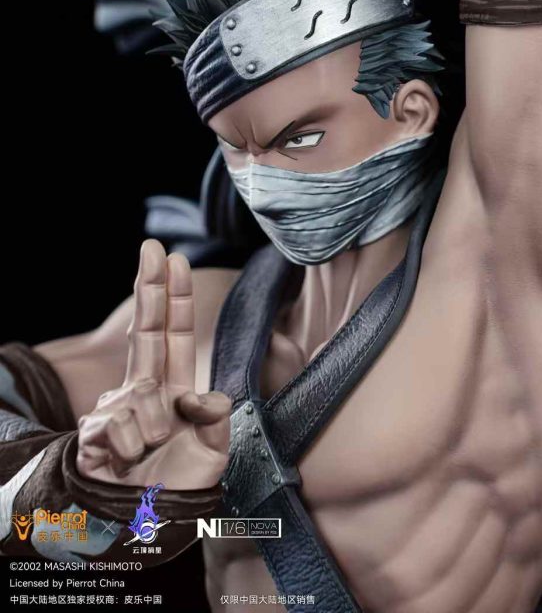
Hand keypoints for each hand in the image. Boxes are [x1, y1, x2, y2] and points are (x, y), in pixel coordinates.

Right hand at [76, 239, 231, 488]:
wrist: (144, 528)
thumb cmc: (178, 486)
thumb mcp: (212, 455)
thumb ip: (215, 421)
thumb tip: (203, 395)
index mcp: (174, 388)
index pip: (176, 334)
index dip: (175, 298)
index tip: (174, 259)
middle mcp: (144, 390)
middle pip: (146, 330)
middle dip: (150, 287)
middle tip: (152, 246)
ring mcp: (116, 408)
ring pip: (140, 396)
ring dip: (152, 426)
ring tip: (152, 451)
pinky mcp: (93, 431)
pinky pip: (116, 425)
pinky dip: (129, 446)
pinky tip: (128, 459)